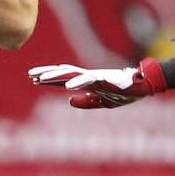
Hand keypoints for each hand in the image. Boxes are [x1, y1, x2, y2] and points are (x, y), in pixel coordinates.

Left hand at [28, 58, 166, 108]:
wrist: (144, 85)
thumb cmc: (126, 91)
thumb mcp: (104, 101)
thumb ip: (87, 102)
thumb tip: (69, 101)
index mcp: (88, 81)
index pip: (64, 78)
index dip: (49, 78)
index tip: (33, 78)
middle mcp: (89, 76)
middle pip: (64, 73)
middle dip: (47, 74)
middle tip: (30, 75)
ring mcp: (97, 76)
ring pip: (72, 74)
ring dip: (56, 76)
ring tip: (41, 78)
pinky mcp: (106, 78)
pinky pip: (90, 80)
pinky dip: (78, 82)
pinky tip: (68, 85)